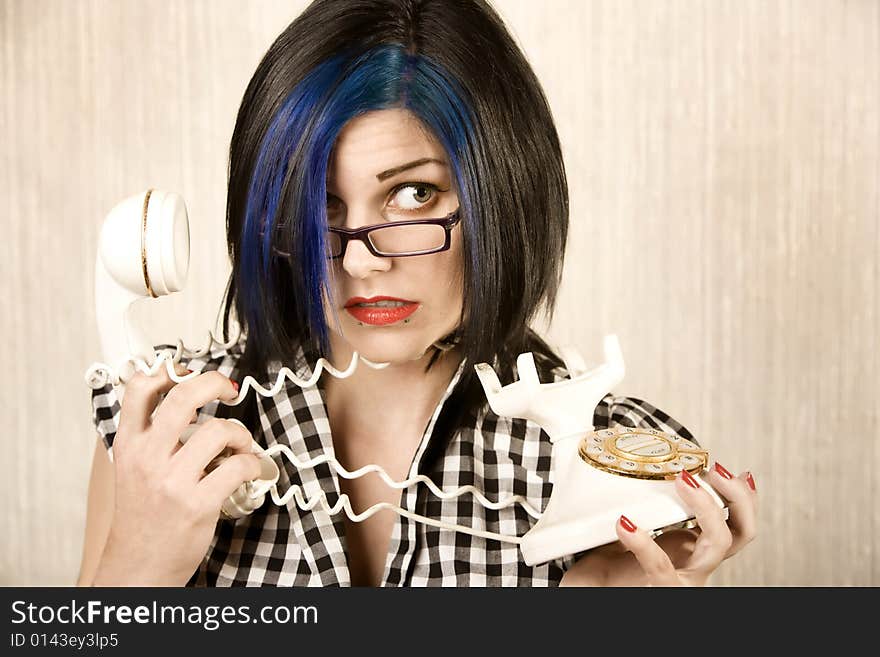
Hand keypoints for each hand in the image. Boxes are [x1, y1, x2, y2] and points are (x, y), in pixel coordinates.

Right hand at [92, 364, 261, 586]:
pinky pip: (238, 467)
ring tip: (241, 446)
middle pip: (184, 397)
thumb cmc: (143, 515)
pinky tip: (251, 470)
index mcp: (129, 444)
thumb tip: (185, 395)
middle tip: (230, 389)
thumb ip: (152, 435)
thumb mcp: (133, 468)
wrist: (138, 565)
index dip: (169, 371)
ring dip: (241, 434)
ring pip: (219, 430)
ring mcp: (172, 481)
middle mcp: (147, 458)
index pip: (140, 389)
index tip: (189, 373)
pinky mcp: (197, 503)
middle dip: (215, 383)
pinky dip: (254, 464)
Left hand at [560, 464, 757, 585]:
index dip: (741, 496)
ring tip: (682, 480)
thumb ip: (636, 501)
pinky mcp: (662, 591)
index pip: (734, 521)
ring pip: (718, 545)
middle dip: (738, 496)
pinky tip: (625, 524)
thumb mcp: (630, 527)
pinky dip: (644, 544)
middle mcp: (696, 562)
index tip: (722, 466)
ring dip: (707, 508)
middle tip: (714, 469)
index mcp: (692, 545)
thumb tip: (628, 462)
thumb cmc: (611, 567)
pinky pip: (662, 569)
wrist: (592, 594)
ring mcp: (684, 578)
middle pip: (741, 532)